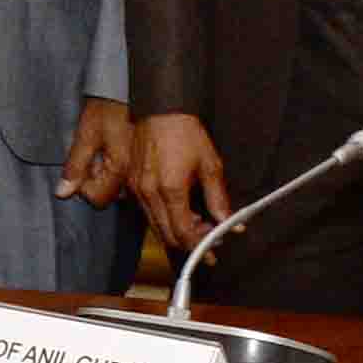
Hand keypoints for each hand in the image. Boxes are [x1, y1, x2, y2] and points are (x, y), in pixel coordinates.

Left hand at [63, 96, 134, 208]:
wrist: (135, 86)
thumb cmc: (111, 105)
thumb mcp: (86, 133)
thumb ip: (75, 166)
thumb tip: (63, 192)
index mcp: (119, 169)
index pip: (97, 198)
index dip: (83, 185)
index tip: (83, 167)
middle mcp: (136, 173)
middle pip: (110, 194)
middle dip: (97, 179)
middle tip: (95, 154)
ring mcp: (144, 168)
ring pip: (121, 186)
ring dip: (109, 174)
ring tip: (106, 149)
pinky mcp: (147, 160)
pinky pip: (132, 175)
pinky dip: (121, 167)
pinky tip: (118, 148)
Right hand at [130, 113, 229, 258]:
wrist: (159, 110)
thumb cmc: (184, 132)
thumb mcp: (210, 165)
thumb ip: (219, 198)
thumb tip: (229, 221)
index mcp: (171, 189)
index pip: (184, 233)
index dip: (201, 246)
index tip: (213, 252)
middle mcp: (150, 193)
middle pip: (168, 235)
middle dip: (189, 242)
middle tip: (208, 237)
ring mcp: (137, 190)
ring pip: (156, 226)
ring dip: (176, 231)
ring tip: (197, 223)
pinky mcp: (132, 184)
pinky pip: (147, 212)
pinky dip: (163, 219)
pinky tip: (179, 210)